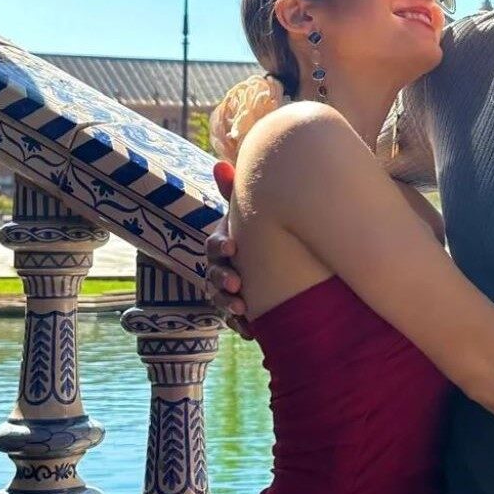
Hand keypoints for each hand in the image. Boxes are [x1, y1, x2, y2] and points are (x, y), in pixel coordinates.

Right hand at [205, 161, 252, 338]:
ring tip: (241, 307)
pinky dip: (241, 324)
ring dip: (228, 303)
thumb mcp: (251, 212)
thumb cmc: (261, 230)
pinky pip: (235, 320)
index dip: (220, 246)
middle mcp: (222, 267)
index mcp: (225, 243)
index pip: (214, 245)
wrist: (280, 262)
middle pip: (213, 275)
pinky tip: (251, 330)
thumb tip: (219, 164)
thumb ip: (234, 192)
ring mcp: (229, 290)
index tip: (233, 247)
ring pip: (220, 299)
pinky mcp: (241, 310)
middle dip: (222, 279)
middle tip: (236, 282)